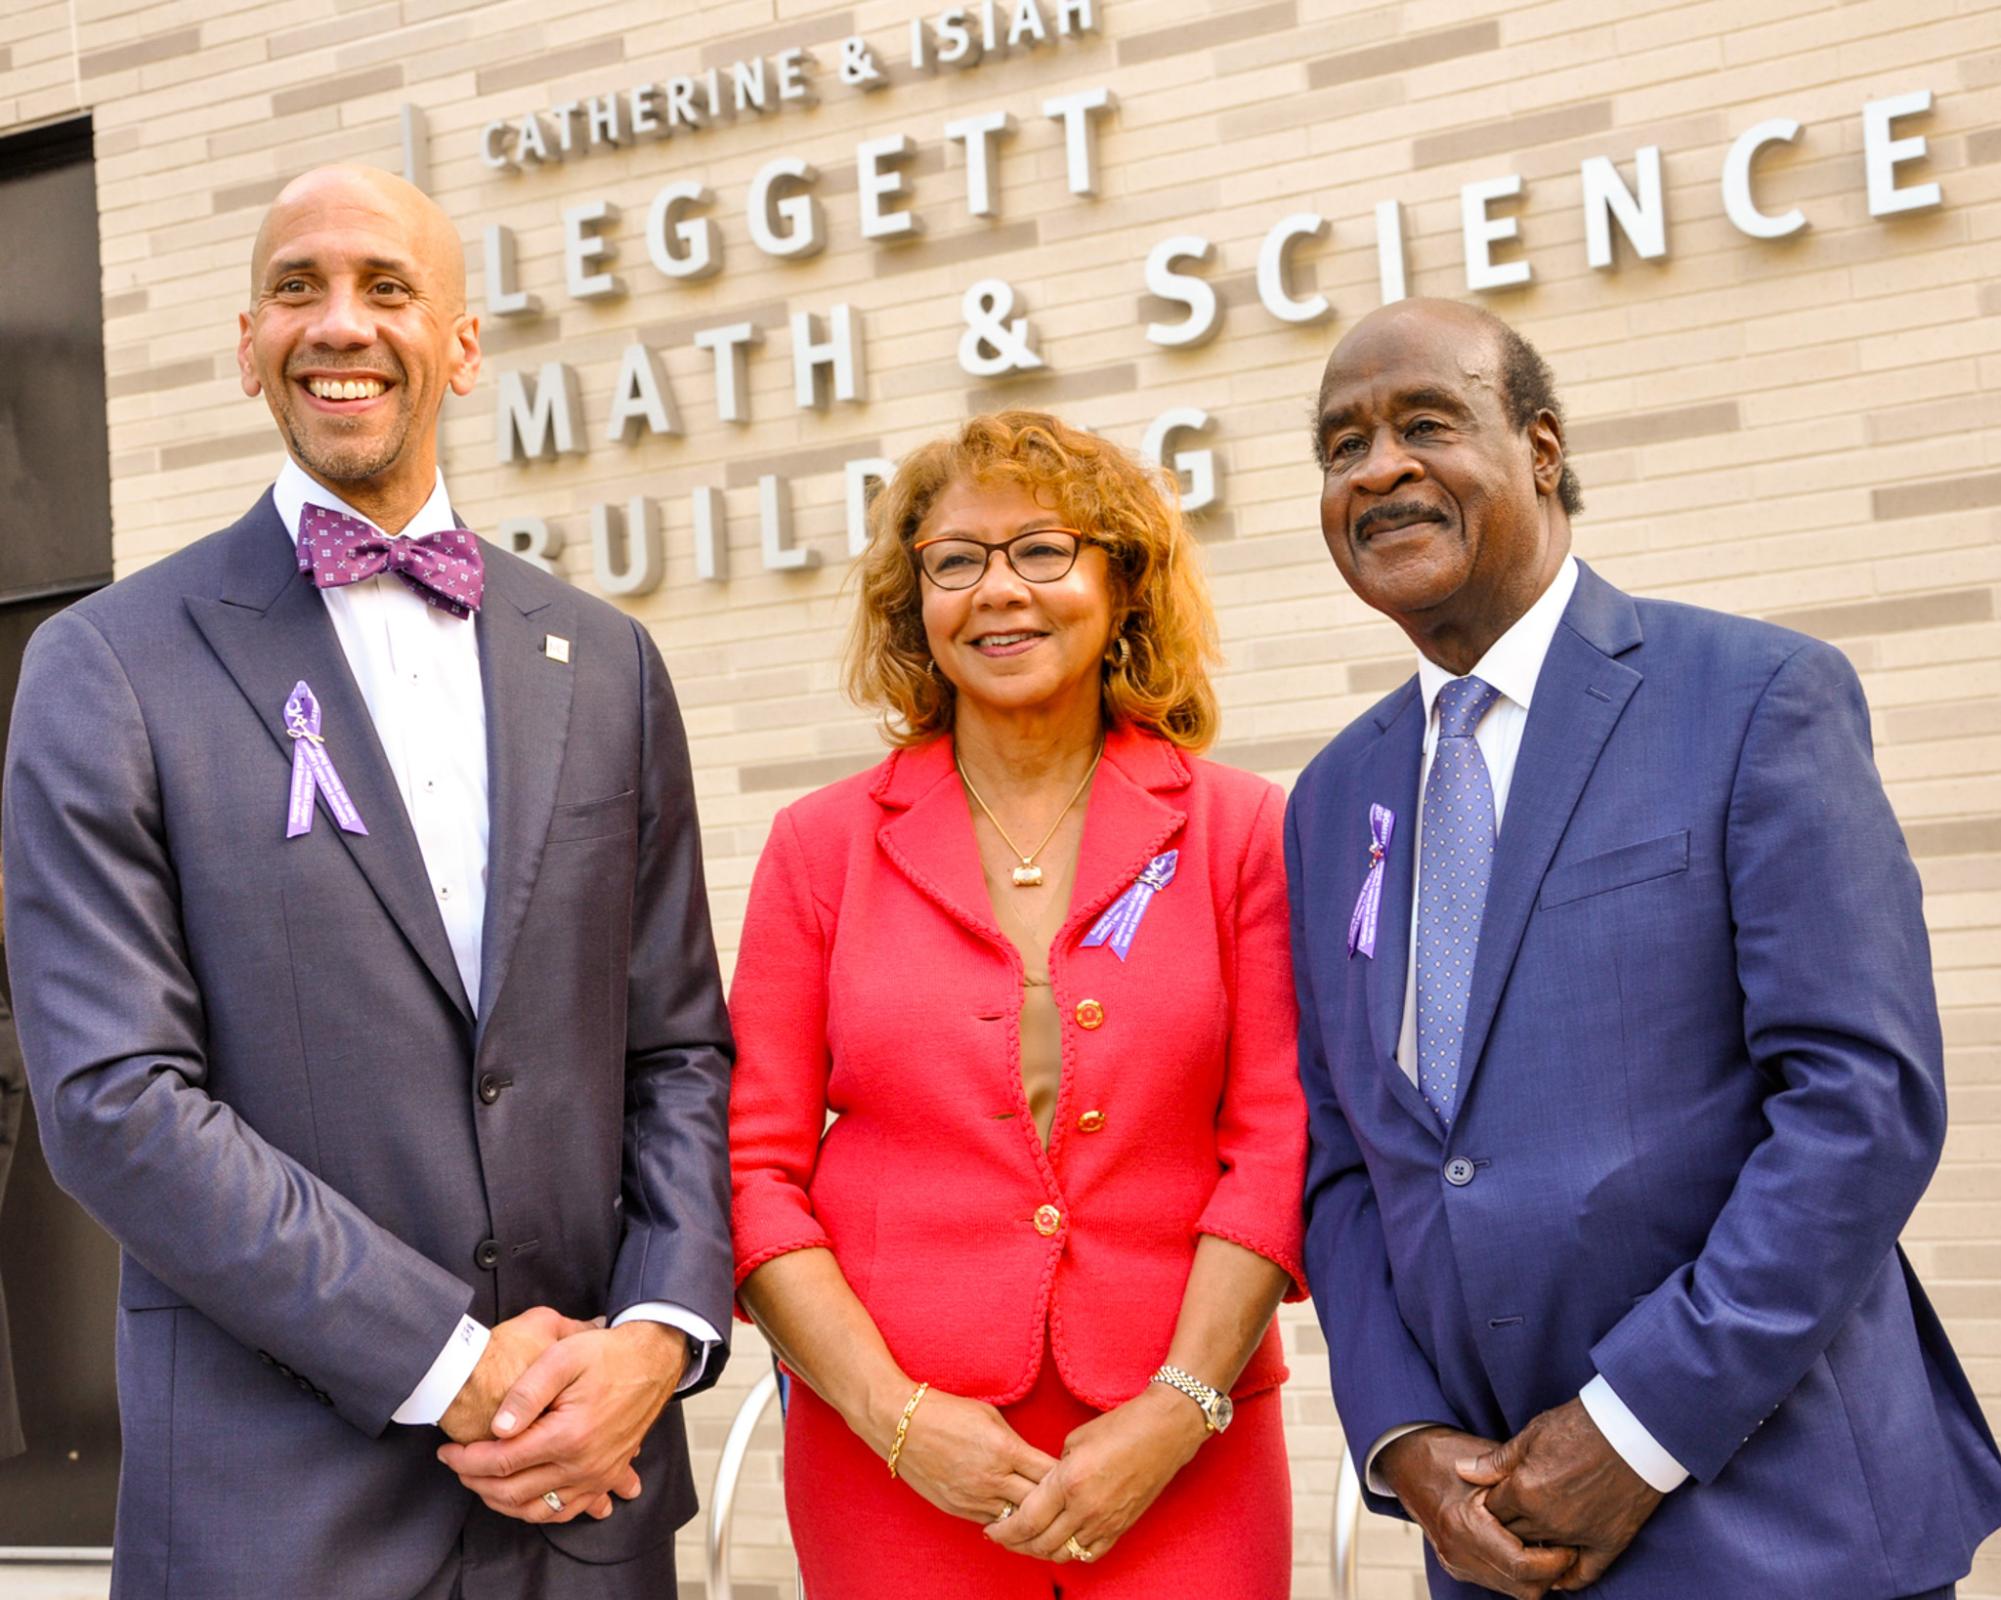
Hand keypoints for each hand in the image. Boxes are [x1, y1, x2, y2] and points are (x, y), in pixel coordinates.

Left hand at [437, 1321, 687, 1523]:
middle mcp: (583, 1464)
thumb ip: (527, 1391)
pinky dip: (542, 1513)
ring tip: (482, 1484)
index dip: (468, 1460)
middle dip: (476, 1482)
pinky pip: (570, 1511)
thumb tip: (498, 1428)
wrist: (653, 1360)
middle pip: (514, 1492)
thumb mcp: (563, 1356)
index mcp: (568, 1436)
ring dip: (503, 1503)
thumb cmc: (607, 1354)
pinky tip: (528, 1503)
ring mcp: (597, 1475)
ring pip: (538, 1511)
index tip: (448, 1452)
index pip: (503, 1461)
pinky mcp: (609, 1476)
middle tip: (458, 1465)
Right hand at [875, 1387, 1056, 1525]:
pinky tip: (1014, 1514)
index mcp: (1005, 1450)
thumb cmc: (948, 1411)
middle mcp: (992, 1479)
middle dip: (1053, 1502)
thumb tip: (1036, 1460)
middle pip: (1038, 1504)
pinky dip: (1005, 1519)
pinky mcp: (956, 1509)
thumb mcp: (991, 1416)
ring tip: (1044, 1514)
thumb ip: (1016, 1442)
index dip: (1065, 1477)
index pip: (1050, 1474)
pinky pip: (991, 1522)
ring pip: (1016, 1521)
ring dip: (1030, 1517)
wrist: (900, 1424)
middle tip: (1065, 1500)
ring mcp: (973, 1498)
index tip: (1073, 1475)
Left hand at [985, 1383, 1205, 1565]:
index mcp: (1068, 1481)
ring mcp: (1106, 1521)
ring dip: (1040, 1550)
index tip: (992, 1529)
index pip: (1026, 1521)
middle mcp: (1086, 1508)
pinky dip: (1070, 1552)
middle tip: (1003, 1537)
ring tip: (1027, 1540)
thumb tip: (1041, 1489)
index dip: (1004, 1531)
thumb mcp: (1075, 1441)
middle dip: (1016, 1544)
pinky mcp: (1122, 1527)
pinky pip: (1089, 1553)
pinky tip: (1060, 1542)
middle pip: (1040, 1543)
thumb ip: (1053, 1471)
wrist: (1163, 1431)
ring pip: (1063, 1553)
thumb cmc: (1119, 1427)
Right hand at [1378, 1426, 1576, 1598]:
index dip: (1556, 1560)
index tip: (1572, 1544)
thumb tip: (1561, 1503)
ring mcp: (1455, 1562)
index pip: (1522, 1566)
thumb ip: (1519, 1486)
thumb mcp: (1487, 1462)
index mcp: (1463, 1524)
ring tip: (1551, 1547)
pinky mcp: (1457, 1566)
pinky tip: (1529, 1548)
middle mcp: (1457, 1550)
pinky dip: (1520, 1573)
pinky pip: (1500, 1582)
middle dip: (1551, 1573)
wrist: (1406, 1459)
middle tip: (1568, 1548)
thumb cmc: (1446, 1453)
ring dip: (1537, 1576)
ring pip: (1514, 1592)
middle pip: (1523, 1588)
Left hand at [1459, 1399, 1663, 1590]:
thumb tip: (1463, 1472)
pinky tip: (1556, 1578)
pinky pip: (1584, 1573)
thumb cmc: (1580, 1426)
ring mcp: (1578, 1535)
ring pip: (1542, 1554)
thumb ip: (1496, 1461)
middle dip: (1505, 1529)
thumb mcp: (1532, 1434)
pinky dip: (1568, 1578)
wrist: (1633, 1429)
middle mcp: (1547, 1520)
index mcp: (1524, 1492)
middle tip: (1505, 1521)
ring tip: (1525, 1544)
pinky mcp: (1608, 1542)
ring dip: (1532, 1549)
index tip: (1490, 1500)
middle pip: (1512, 1536)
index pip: (1491, 1511)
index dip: (1488, 1505)